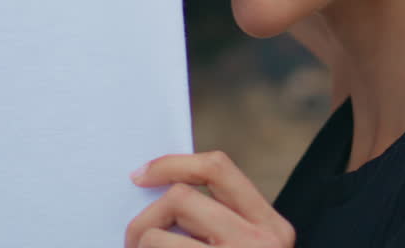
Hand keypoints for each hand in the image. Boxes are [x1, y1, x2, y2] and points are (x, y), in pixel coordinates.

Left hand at [126, 151, 295, 247]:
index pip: (218, 167)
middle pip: (180, 198)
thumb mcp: (246, 247)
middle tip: (132, 242)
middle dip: (145, 219)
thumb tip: (158, 190)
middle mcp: (262, 241)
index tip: (140, 175)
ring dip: (140, 247)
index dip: (172, 164)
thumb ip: (218, 223)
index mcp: (272, 226)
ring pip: (157, 236)